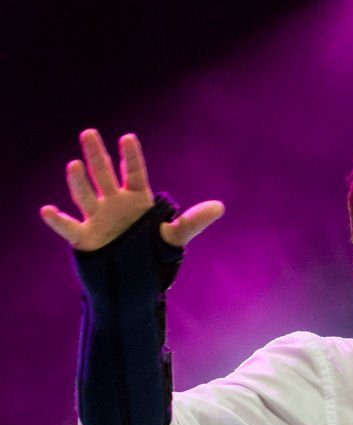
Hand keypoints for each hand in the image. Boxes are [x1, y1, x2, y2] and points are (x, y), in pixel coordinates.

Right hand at [39, 129, 223, 250]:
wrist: (134, 278)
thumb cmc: (153, 252)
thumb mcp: (175, 237)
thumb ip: (194, 221)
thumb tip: (220, 207)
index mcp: (137, 200)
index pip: (134, 174)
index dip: (132, 157)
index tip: (127, 138)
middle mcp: (114, 204)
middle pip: (104, 175)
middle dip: (98, 155)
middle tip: (90, 133)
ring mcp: (97, 219)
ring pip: (86, 195)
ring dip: (79, 181)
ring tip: (74, 165)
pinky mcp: (85, 238)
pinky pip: (69, 227)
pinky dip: (57, 220)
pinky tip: (47, 210)